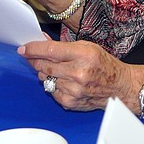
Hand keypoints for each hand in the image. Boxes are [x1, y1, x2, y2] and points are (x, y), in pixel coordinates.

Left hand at [20, 39, 142, 111]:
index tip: (24, 49)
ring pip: (46, 78)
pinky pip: (52, 91)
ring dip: (46, 73)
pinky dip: (54, 85)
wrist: (119, 87)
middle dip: (35, 60)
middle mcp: (78, 73)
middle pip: (44, 65)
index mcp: (84, 54)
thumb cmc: (104, 65)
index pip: (50, 50)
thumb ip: (64, 46)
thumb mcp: (87, 47)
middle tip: (31, 57)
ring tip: (57, 69)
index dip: (34, 49)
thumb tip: (42, 41)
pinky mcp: (70, 102)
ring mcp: (73, 90)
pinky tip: (64, 81)